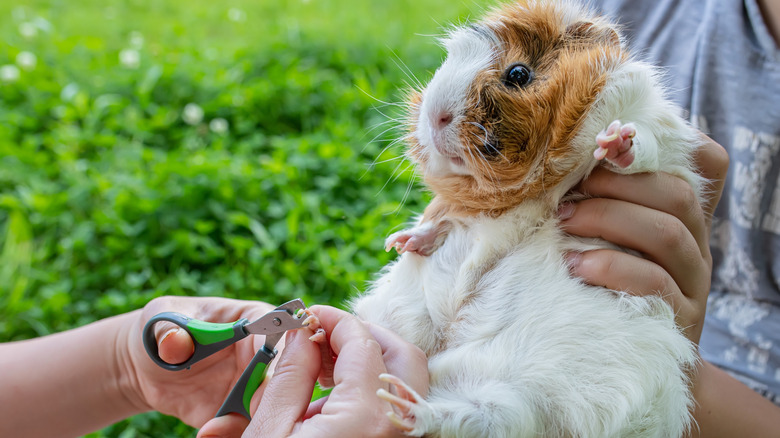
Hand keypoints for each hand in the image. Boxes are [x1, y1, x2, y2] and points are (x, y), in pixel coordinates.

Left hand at [120, 296, 275, 428]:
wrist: (147, 366)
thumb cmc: (162, 328)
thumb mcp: (160, 319)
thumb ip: (169, 330)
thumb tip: (175, 344)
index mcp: (254, 321)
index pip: (281, 337)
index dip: (281, 358)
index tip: (264, 380)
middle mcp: (261, 354)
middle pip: (284, 378)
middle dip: (270, 399)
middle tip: (244, 415)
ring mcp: (251, 384)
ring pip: (270, 407)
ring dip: (251, 422)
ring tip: (212, 429)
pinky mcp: (237, 411)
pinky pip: (247, 425)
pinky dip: (231, 433)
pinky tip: (207, 433)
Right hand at [201, 305, 428, 437]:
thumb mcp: (271, 430)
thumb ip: (291, 374)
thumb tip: (301, 333)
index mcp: (365, 416)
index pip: (362, 341)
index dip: (333, 320)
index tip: (307, 316)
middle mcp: (398, 428)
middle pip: (402, 356)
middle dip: (364, 335)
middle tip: (324, 335)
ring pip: (405, 384)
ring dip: (370, 363)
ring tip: (321, 368)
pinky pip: (396, 413)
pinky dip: (371, 393)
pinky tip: (330, 402)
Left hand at [559, 135, 727, 343]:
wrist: (629, 360)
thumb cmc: (607, 288)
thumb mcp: (609, 241)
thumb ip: (602, 206)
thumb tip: (556, 169)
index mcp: (683, 217)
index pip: (705, 164)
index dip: (662, 150)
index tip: (601, 152)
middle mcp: (696, 244)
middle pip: (677, 196)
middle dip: (618, 186)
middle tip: (567, 195)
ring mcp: (693, 282)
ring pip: (667, 234)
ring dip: (608, 220)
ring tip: (564, 224)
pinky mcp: (679, 318)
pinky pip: (653, 283)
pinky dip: (611, 268)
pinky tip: (576, 266)